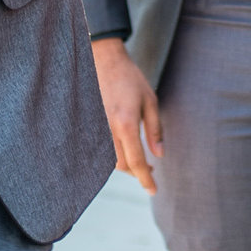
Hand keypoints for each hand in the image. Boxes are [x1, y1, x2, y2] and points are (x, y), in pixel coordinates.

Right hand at [92, 36, 162, 194]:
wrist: (103, 61)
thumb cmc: (130, 79)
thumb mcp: (150, 101)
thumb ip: (155, 129)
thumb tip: (159, 155)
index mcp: (126, 124)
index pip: (137, 161)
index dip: (146, 178)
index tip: (153, 190)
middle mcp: (108, 130)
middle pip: (122, 165)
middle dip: (137, 172)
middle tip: (150, 171)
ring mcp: (96, 128)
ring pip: (110, 160)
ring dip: (126, 165)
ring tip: (140, 161)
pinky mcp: (90, 126)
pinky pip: (101, 149)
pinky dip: (114, 155)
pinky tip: (124, 151)